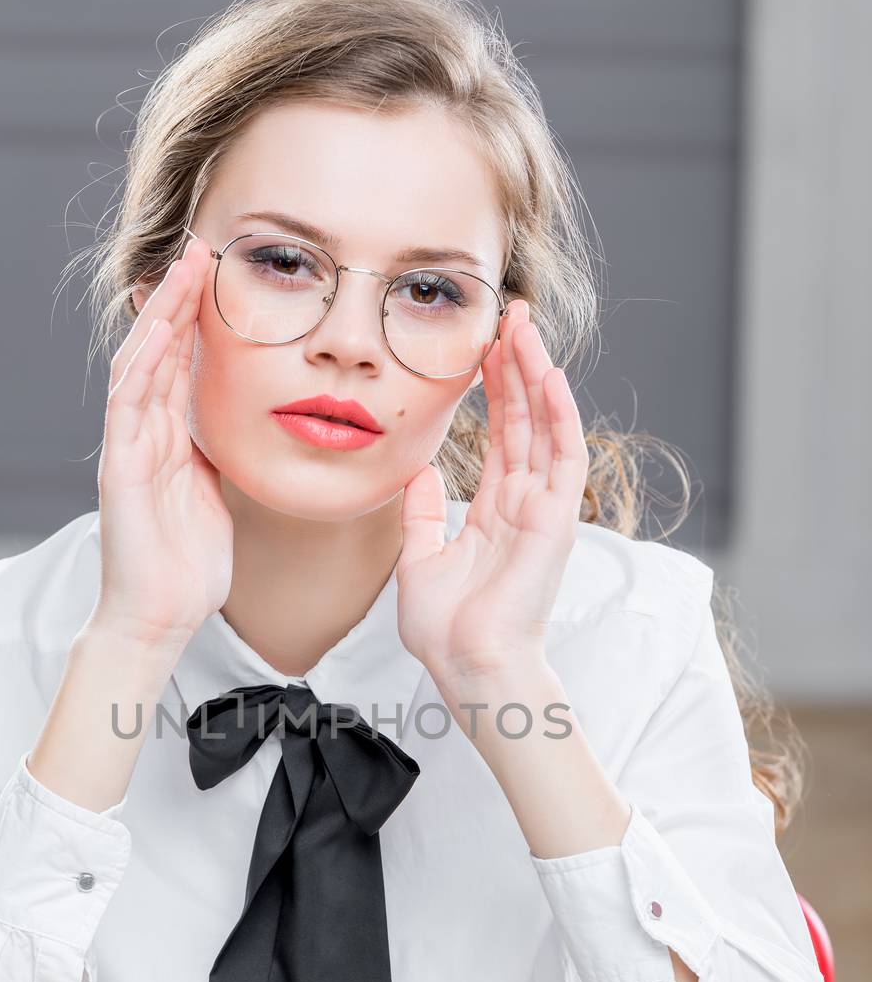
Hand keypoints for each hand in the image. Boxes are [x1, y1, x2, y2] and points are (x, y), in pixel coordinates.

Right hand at [88, 235, 233, 649]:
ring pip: (142, 363)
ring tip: (186, 266)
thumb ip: (217, 457)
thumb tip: (242, 427)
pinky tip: (164, 329)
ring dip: (164, 313)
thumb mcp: (216, 496)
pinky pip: (129, 404)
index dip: (199, 317)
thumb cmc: (188, 567)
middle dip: (181, 297)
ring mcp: (128, 447)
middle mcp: (143, 434)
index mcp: (168, 439)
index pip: (182, 363)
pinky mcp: (120, 468)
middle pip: (160, 349)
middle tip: (204, 244)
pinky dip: (146, 364)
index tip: (222, 273)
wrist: (159, 617)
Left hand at [394, 300, 587, 685]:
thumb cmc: (447, 631)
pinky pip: (564, 456)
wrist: (468, 668)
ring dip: (538, 374)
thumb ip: (422, 515)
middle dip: (518, 365)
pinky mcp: (557, 520)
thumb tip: (418, 473)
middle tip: (509, 313)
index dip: (493, 390)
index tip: (482, 347)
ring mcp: (545, 511)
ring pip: (547, 426)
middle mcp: (525, 505)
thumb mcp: (418, 561)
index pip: (501, 436)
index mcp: (496, 513)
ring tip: (524, 325)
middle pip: (526, 420)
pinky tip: (547, 372)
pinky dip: (559, 413)